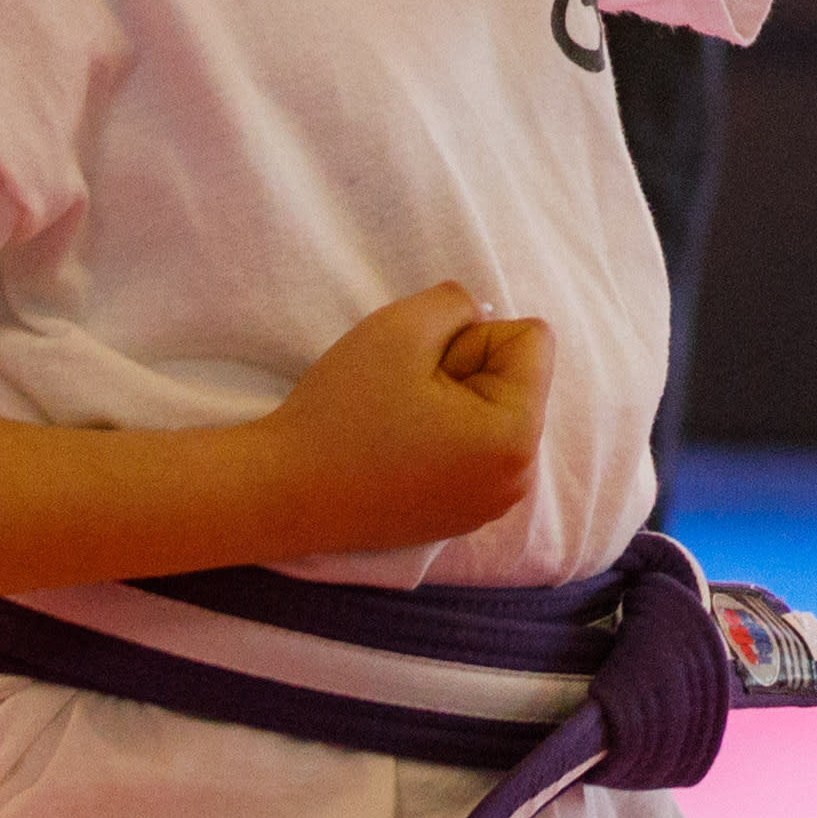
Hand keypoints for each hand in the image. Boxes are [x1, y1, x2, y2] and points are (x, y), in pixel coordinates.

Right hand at [256, 280, 550, 554]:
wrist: (283, 492)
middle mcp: (519, 478)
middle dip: (467, 370)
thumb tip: (482, 316)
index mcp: (517, 436)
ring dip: (454, 401)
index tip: (424, 367)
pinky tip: (397, 449)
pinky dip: (444, 435)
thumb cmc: (342, 411)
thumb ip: (459, 301)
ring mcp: (492, 504)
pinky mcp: (464, 516)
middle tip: (405, 396)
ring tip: (400, 422)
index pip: (533, 338)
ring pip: (495, 409)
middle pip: (518, 377)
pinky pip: (475, 447)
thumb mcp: (401, 325)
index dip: (472, 335)